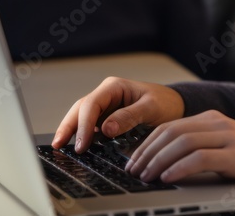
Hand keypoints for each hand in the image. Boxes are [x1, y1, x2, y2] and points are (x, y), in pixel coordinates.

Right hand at [53, 77, 184, 152]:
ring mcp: (106, 106)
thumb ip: (129, 116)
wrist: (176, 105)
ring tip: (59, 147)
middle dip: (68, 126)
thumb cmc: (165, 103)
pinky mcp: (107, 117)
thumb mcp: (151, 108)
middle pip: (80, 109)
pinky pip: (91, 125)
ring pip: (81, 116)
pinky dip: (81, 134)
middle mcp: (106, 94)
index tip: (81, 144)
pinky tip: (76, 146)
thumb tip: (106, 129)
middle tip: (58, 146)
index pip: (92, 104)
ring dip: (71, 130)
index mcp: (114, 87)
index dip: (84, 125)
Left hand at [125, 110, 234, 183]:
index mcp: (211, 118)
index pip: (170, 125)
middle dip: (147, 152)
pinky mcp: (234, 154)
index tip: (134, 160)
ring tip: (147, 176)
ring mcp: (227, 136)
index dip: (147, 143)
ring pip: (182, 143)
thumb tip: (161, 160)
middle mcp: (217, 122)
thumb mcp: (221, 144)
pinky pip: (200, 158)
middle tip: (134, 170)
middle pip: (172, 132)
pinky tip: (168, 178)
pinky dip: (179, 168)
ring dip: (159, 161)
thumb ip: (197, 145)